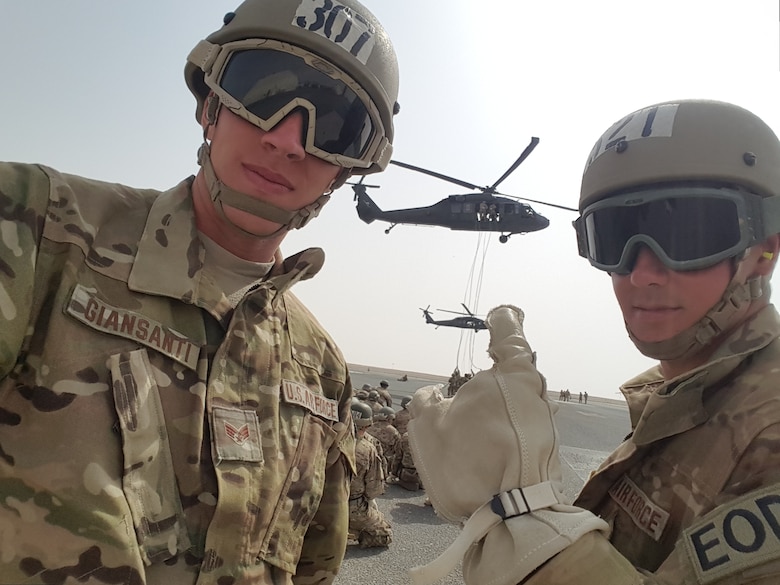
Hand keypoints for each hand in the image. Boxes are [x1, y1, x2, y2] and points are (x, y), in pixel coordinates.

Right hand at [408, 305, 607, 584]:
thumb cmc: (467, 460)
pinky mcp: (546, 449)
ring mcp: (546, 422)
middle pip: (514, 369)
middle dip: (493, 374)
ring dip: (496, 406)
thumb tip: (434, 394)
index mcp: (513, 373)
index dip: (500, 318)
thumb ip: (427, 400)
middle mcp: (537, 391)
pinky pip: (521, 425)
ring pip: (517, 400)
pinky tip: (484, 448)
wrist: (509, 518)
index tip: (497, 314)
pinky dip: (503, 428)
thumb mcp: (428, 424)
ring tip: (470, 426)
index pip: (509, 329)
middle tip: (468, 387)